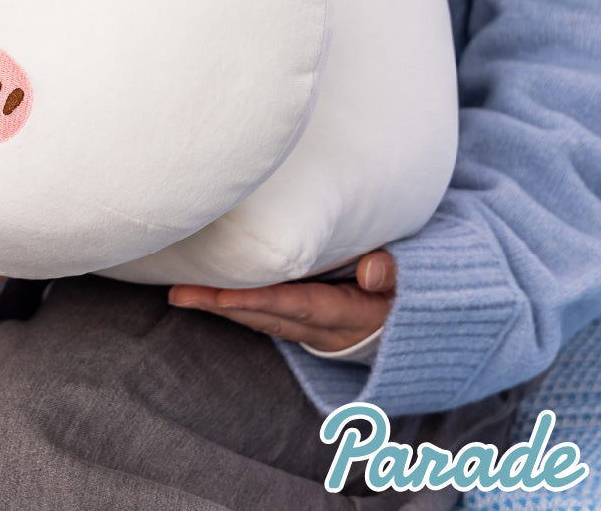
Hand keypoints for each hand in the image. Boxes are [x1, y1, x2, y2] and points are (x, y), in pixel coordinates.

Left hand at [168, 250, 395, 351]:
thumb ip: (394, 275)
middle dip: (222, 306)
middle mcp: (324, 329)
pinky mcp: (305, 323)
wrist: (420, 329)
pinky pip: (264, 317)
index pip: (297, 305)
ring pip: (259, 319)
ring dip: (219, 308)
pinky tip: (206, 297)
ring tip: (179, 294)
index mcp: (348, 315)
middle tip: (180, 294)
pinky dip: (235, 309)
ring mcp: (312, 330)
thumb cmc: (412, 294)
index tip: (223, 295)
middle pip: (266, 316)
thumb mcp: (413, 286)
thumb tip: (372, 270)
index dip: (260, 301)